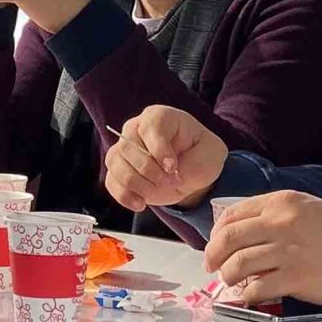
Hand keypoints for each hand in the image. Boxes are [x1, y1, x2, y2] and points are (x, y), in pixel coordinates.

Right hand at [103, 105, 229, 211]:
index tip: (173, 168)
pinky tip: (140, 204)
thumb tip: (168, 170)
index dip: (159, 149)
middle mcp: (136, 129)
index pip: (150, 127)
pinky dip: (124, 195)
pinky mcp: (118, 170)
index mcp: (160, 117)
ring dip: (136, 184)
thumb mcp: (211, 152)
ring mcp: (124, 149)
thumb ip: (194, 158)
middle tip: (171, 182)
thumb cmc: (201, 155)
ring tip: (155, 193)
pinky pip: (111, 181)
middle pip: (128, 147)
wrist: (192, 171)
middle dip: (150, 171)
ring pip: (116, 164)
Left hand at [202, 192, 321, 306]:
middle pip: (229, 239)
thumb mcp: (302, 208)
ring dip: (228, 276)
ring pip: (238, 264)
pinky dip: (247, 294)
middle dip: (212, 255)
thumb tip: (235, 230)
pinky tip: (250, 295)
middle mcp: (281, 223)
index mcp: (280, 203)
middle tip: (211, 266)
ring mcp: (288, 250)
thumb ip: (271, 213)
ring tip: (231, 281)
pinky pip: (257, 287)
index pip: (232, 215)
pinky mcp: (297, 277)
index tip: (213, 245)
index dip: (215, 233)